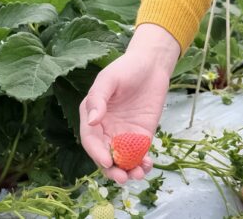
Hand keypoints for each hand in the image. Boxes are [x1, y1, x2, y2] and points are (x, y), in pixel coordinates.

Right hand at [79, 23, 179, 183]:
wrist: (152, 64)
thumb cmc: (126, 67)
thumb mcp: (109, 79)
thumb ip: (98, 98)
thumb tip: (92, 121)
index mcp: (92, 117)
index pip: (91, 141)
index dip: (97, 153)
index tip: (107, 161)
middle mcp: (106, 129)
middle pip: (105, 155)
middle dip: (113, 169)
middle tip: (123, 177)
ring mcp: (124, 133)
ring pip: (122, 159)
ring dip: (128, 170)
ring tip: (137, 175)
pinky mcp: (141, 135)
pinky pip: (139, 154)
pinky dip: (142, 163)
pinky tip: (147, 165)